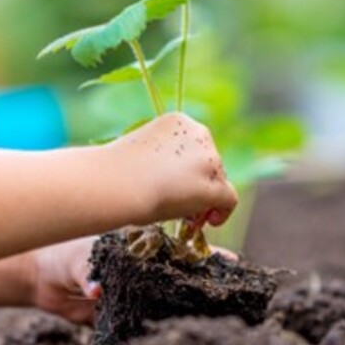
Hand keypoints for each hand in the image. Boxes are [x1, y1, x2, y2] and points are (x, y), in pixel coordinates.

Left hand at [24, 235, 238, 324]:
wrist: (40, 278)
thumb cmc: (61, 253)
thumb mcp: (78, 258)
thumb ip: (88, 273)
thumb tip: (97, 292)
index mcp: (143, 247)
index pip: (181, 249)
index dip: (207, 255)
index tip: (231, 263)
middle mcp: (146, 269)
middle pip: (183, 277)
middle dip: (206, 285)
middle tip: (231, 295)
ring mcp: (138, 291)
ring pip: (168, 301)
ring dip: (186, 309)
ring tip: (213, 319)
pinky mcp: (125, 314)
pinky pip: (146, 322)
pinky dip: (158, 328)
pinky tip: (175, 335)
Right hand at [115, 113, 237, 225]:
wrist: (116, 183)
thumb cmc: (116, 172)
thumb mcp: (141, 154)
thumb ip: (162, 160)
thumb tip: (169, 179)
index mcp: (178, 122)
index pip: (194, 147)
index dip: (190, 168)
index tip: (178, 184)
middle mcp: (198, 133)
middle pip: (210, 163)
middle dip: (200, 183)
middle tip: (185, 204)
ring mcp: (209, 159)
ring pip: (218, 181)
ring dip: (207, 198)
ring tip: (188, 216)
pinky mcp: (214, 184)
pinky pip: (229, 199)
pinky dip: (223, 211)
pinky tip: (210, 222)